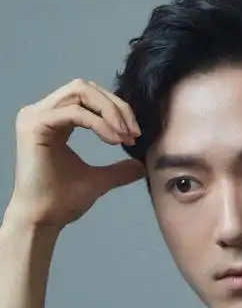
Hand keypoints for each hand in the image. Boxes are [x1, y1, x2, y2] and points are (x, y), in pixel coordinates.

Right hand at [5, 78, 145, 230]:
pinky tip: (113, 140)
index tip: (135, 133)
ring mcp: (35, 116)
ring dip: (109, 111)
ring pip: (80, 92)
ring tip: (125, 136)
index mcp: (53, 119)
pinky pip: (75, 112)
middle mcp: (41, 112)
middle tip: (134, 132)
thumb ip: (118, 169)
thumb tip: (141, 165)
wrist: (43, 220)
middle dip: (116, 106)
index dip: (116, 108)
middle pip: (86, 87)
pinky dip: (99, 123)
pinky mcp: (35, 125)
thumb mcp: (98, 180)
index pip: (88, 95)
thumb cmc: (62, 202)